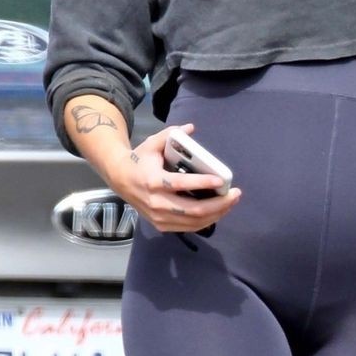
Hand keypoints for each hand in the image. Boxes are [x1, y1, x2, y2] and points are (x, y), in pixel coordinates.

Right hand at [116, 123, 243, 233]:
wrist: (120, 180)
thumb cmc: (139, 160)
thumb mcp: (152, 144)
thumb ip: (171, 134)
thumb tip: (191, 128)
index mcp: (153, 180)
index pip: (180, 184)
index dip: (202, 183)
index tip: (221, 180)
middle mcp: (156, 202)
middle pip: (192, 210)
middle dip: (218, 204)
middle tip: (235, 194)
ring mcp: (158, 217)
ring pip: (194, 222)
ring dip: (217, 214)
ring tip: (231, 202)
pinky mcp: (161, 225)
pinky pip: (189, 227)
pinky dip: (207, 221)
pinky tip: (218, 211)